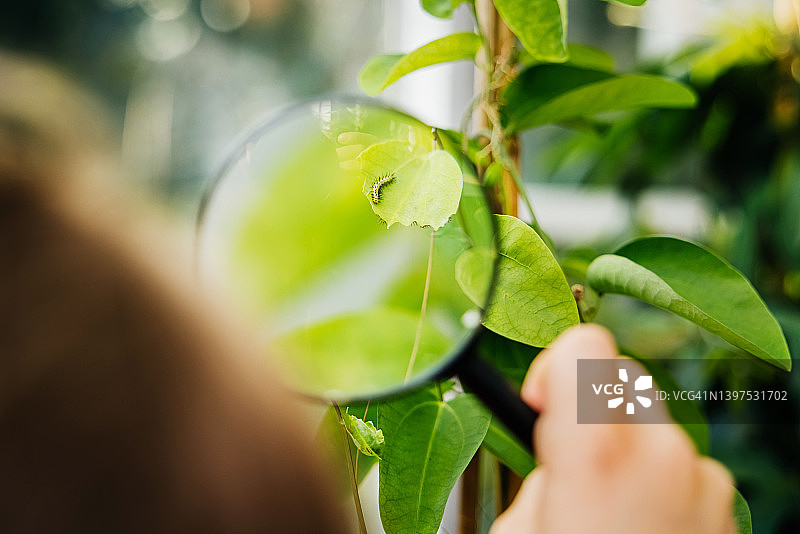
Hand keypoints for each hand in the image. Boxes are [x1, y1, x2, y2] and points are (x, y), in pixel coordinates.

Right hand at [491, 324, 736, 533]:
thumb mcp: (518, 530)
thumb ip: (539, 474)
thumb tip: (556, 461)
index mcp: (598, 452)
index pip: (584, 347)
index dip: (553, 367)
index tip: (540, 405)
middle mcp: (659, 453)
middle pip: (622, 378)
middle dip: (590, 408)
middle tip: (570, 464)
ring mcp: (700, 478)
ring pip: (652, 424)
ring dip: (625, 448)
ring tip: (608, 506)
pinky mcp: (724, 505)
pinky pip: (683, 464)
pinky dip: (659, 482)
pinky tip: (642, 525)